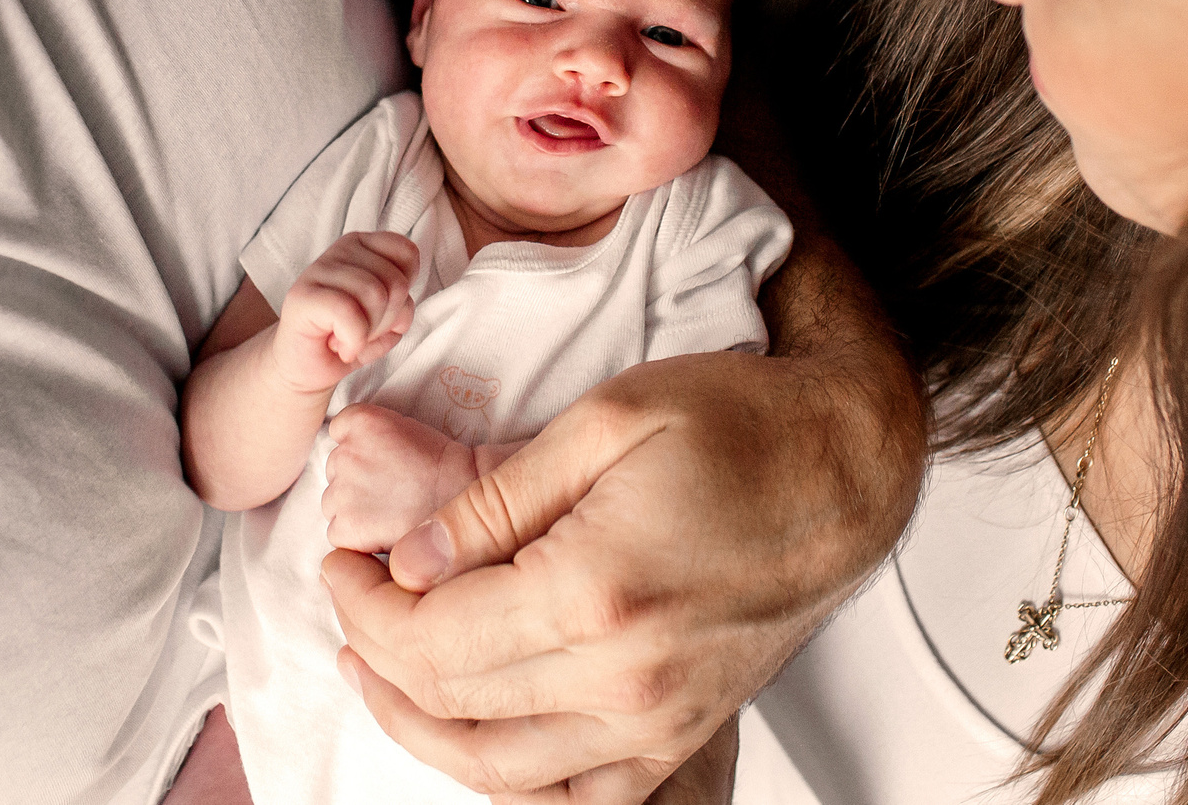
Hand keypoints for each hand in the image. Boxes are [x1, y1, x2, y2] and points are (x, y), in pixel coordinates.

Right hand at [274, 230, 418, 395]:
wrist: (305, 368)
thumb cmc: (346, 339)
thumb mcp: (387, 321)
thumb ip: (402, 305)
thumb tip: (403, 307)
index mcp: (363, 246)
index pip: (408, 254)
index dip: (404, 294)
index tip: (381, 314)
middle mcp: (341, 249)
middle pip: (396, 281)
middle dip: (387, 321)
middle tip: (361, 332)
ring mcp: (318, 269)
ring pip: (375, 295)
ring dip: (368, 333)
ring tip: (349, 339)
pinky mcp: (302, 296)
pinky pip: (348, 311)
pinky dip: (353, 340)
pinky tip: (341, 347)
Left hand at [322, 349, 917, 804]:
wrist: (847, 465)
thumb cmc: (744, 424)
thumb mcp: (604, 420)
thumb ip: (494, 500)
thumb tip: (409, 560)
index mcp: (597, 592)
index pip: (430, 638)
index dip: (363, 606)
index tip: (341, 563)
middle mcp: (627, 678)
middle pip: (452, 704)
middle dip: (376, 653)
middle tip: (353, 597)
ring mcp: (658, 720)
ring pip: (498, 770)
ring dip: (421, 724)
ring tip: (382, 667)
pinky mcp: (682, 734)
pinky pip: (576, 797)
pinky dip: (508, 777)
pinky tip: (473, 732)